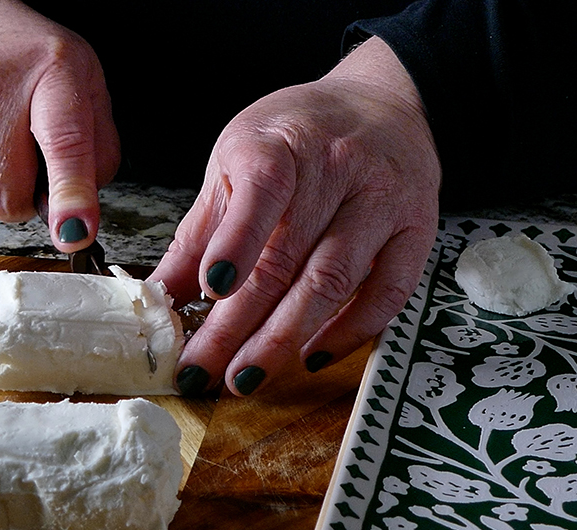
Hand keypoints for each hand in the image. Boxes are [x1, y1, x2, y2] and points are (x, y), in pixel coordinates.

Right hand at [0, 0, 119, 251]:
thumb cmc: (27, 57)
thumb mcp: (84, 84)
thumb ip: (99, 148)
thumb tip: (81, 211)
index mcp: (50, 73)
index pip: (64, 142)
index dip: (71, 195)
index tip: (75, 232)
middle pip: (9, 193)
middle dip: (25, 198)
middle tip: (26, 164)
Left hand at [150, 37, 440, 395]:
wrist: (385, 105)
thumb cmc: (299, 135)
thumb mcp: (239, 159)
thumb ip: (204, 227)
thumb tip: (161, 292)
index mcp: (284, 142)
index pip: (263, 190)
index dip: (237, 241)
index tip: (210, 289)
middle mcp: (339, 169)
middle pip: (287, 256)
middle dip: (238, 322)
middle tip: (201, 369)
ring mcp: (383, 202)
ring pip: (333, 281)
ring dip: (284, 338)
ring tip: (243, 377)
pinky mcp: (415, 232)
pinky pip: (387, 292)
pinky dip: (350, 331)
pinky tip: (311, 357)